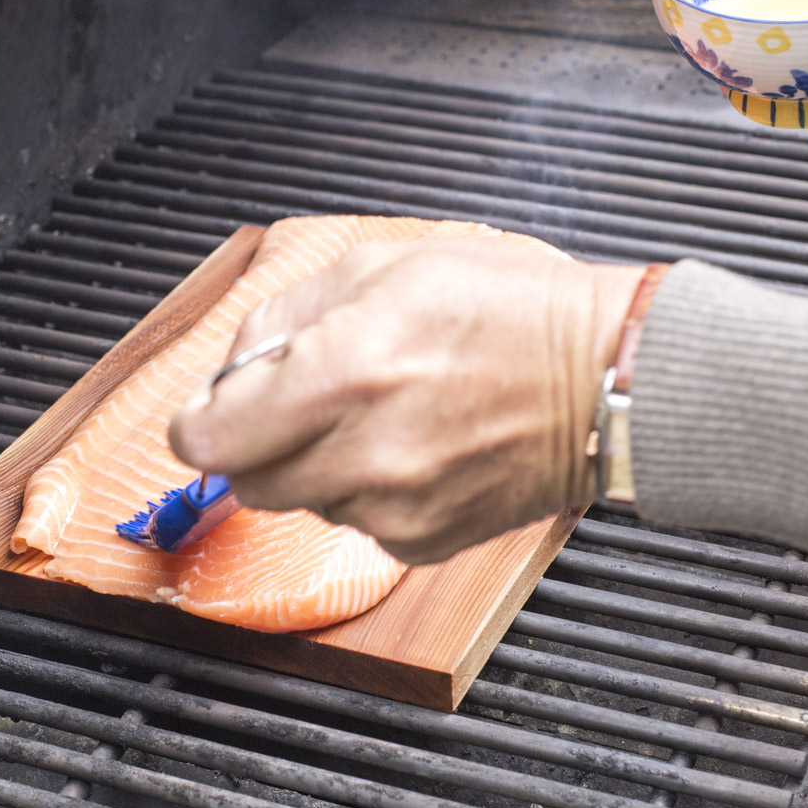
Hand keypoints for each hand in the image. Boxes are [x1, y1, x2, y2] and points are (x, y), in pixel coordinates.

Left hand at [168, 239, 646, 564]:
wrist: (607, 378)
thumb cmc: (510, 311)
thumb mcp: (384, 266)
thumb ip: (287, 315)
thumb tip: (237, 367)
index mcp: (341, 372)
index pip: (207, 437)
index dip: (201, 419)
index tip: (212, 410)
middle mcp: (361, 451)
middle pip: (246, 479)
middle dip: (257, 440)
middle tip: (303, 401)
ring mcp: (393, 506)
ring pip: (304, 500)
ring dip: (319, 463)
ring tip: (383, 413)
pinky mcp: (423, 541)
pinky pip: (358, 523)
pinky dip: (369, 491)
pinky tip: (416, 447)